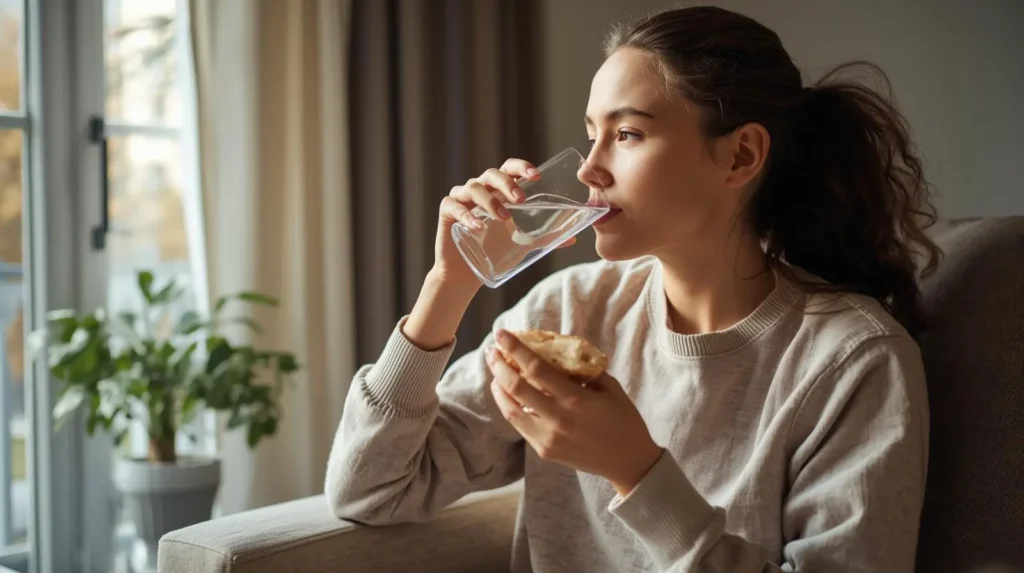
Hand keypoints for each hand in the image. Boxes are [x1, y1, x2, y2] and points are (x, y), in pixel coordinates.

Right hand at [432, 159, 576, 286]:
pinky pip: (454, 207)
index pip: (509, 169)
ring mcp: (462, 198)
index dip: (521, 167)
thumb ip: (546, 238)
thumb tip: (573, 238)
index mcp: (498, 191)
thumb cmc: (496, 251)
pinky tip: (476, 226)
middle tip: (521, 199)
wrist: (468, 273)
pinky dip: (465, 215)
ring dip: (490, 201)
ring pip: (474, 188)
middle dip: (507, 184)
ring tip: (504, 218)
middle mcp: (480, 189)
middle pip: (492, 175)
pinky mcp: (446, 212)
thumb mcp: (524, 244)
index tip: (536, 175)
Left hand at [486, 330, 662, 495]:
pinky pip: (520, 425)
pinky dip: (510, 407)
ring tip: (495, 373)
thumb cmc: (623, 420)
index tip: (501, 334)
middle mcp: (557, 419)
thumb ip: (583, 371)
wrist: (628, 463)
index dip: (515, 349)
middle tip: (491, 351)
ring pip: (510, 411)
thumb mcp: (610, 388)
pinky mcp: (543, 451)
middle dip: (498, 366)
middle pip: (515, 388)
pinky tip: (509, 395)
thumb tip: (559, 354)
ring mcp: (547, 438)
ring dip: (498, 388)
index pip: (536, 369)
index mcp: (575, 399)